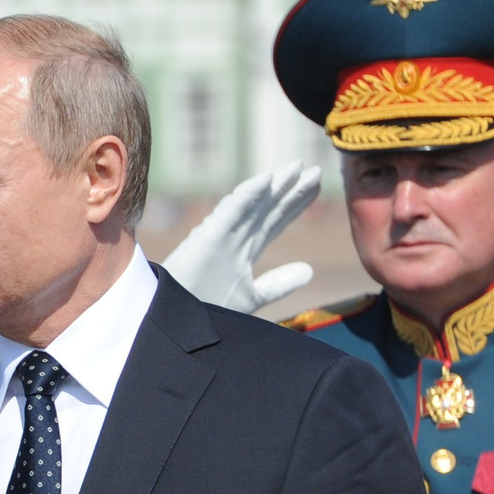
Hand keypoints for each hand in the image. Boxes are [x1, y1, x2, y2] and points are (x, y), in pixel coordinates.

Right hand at [162, 163, 323, 312]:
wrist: (177, 326)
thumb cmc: (207, 310)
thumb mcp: (252, 297)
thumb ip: (279, 283)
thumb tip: (309, 271)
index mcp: (243, 251)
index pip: (275, 221)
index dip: (295, 203)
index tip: (316, 185)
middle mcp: (234, 239)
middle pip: (268, 209)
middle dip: (291, 190)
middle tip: (314, 170)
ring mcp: (221, 237)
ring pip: (253, 205)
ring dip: (275, 185)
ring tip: (297, 166)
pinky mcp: (208, 240)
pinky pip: (231, 213)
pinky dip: (248, 195)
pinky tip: (267, 179)